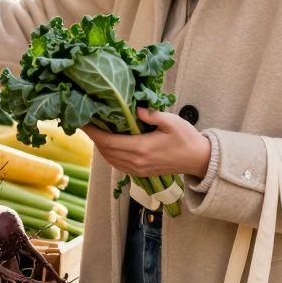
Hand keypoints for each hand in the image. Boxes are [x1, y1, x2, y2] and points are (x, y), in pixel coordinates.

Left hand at [82, 109, 211, 180]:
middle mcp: (136, 161)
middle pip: (105, 151)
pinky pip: (117, 164)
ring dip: (100, 146)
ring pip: (109, 159)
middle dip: (93, 137)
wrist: (198, 160)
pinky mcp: (140, 173)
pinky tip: (108, 143)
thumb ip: (153, 115)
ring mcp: (138, 169)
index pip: (108, 141)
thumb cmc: (187, 138)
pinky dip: (109, 154)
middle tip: (85, 122)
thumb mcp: (172, 121)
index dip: (92, 132)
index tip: (82, 121)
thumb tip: (136, 109)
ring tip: (95, 130)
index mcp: (141, 148)